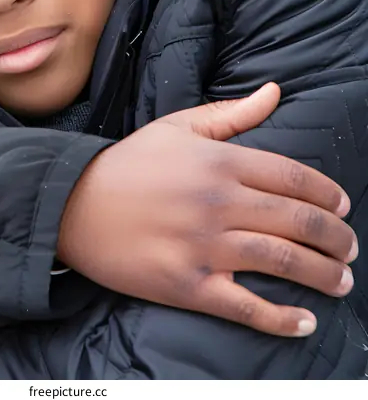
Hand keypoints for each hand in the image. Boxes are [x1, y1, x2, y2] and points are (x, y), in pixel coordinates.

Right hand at [57, 83, 356, 337]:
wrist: (72, 203)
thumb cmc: (129, 163)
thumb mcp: (178, 127)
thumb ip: (232, 114)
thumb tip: (275, 91)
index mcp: (219, 161)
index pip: (292, 178)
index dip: (327, 195)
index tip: (342, 206)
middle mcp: (218, 203)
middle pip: (297, 221)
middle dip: (335, 237)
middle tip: (349, 247)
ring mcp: (204, 246)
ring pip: (282, 262)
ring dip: (322, 275)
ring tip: (341, 281)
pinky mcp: (188, 284)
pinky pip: (246, 306)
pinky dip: (281, 317)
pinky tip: (305, 320)